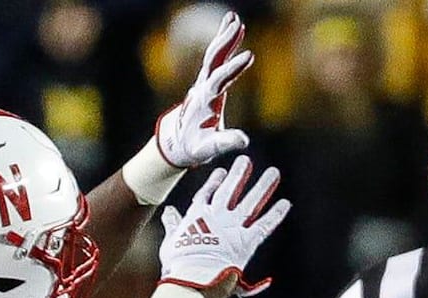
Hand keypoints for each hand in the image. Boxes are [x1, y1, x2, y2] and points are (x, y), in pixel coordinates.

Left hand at [154, 11, 253, 168]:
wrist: (178, 142)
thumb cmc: (196, 147)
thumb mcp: (209, 150)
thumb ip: (225, 142)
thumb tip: (244, 141)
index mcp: (206, 102)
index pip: (220, 81)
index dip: (233, 68)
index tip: (249, 55)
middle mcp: (203, 88)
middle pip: (214, 61)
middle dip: (225, 44)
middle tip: (238, 25)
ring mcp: (204, 82)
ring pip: (214, 56)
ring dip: (224, 38)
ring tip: (235, 19)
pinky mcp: (208, 81)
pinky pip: (216, 58)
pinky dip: (224, 42)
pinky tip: (232, 26)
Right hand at [158, 155, 289, 297]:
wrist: (192, 276)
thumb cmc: (178, 264)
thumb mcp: (170, 240)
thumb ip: (172, 223)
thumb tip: (168, 211)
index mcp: (197, 215)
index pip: (207, 194)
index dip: (214, 182)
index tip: (222, 172)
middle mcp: (217, 216)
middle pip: (230, 190)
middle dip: (239, 174)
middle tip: (246, 161)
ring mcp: (233, 227)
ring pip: (251, 202)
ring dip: (263, 186)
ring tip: (274, 173)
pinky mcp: (247, 241)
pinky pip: (265, 224)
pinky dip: (276, 214)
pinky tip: (285, 203)